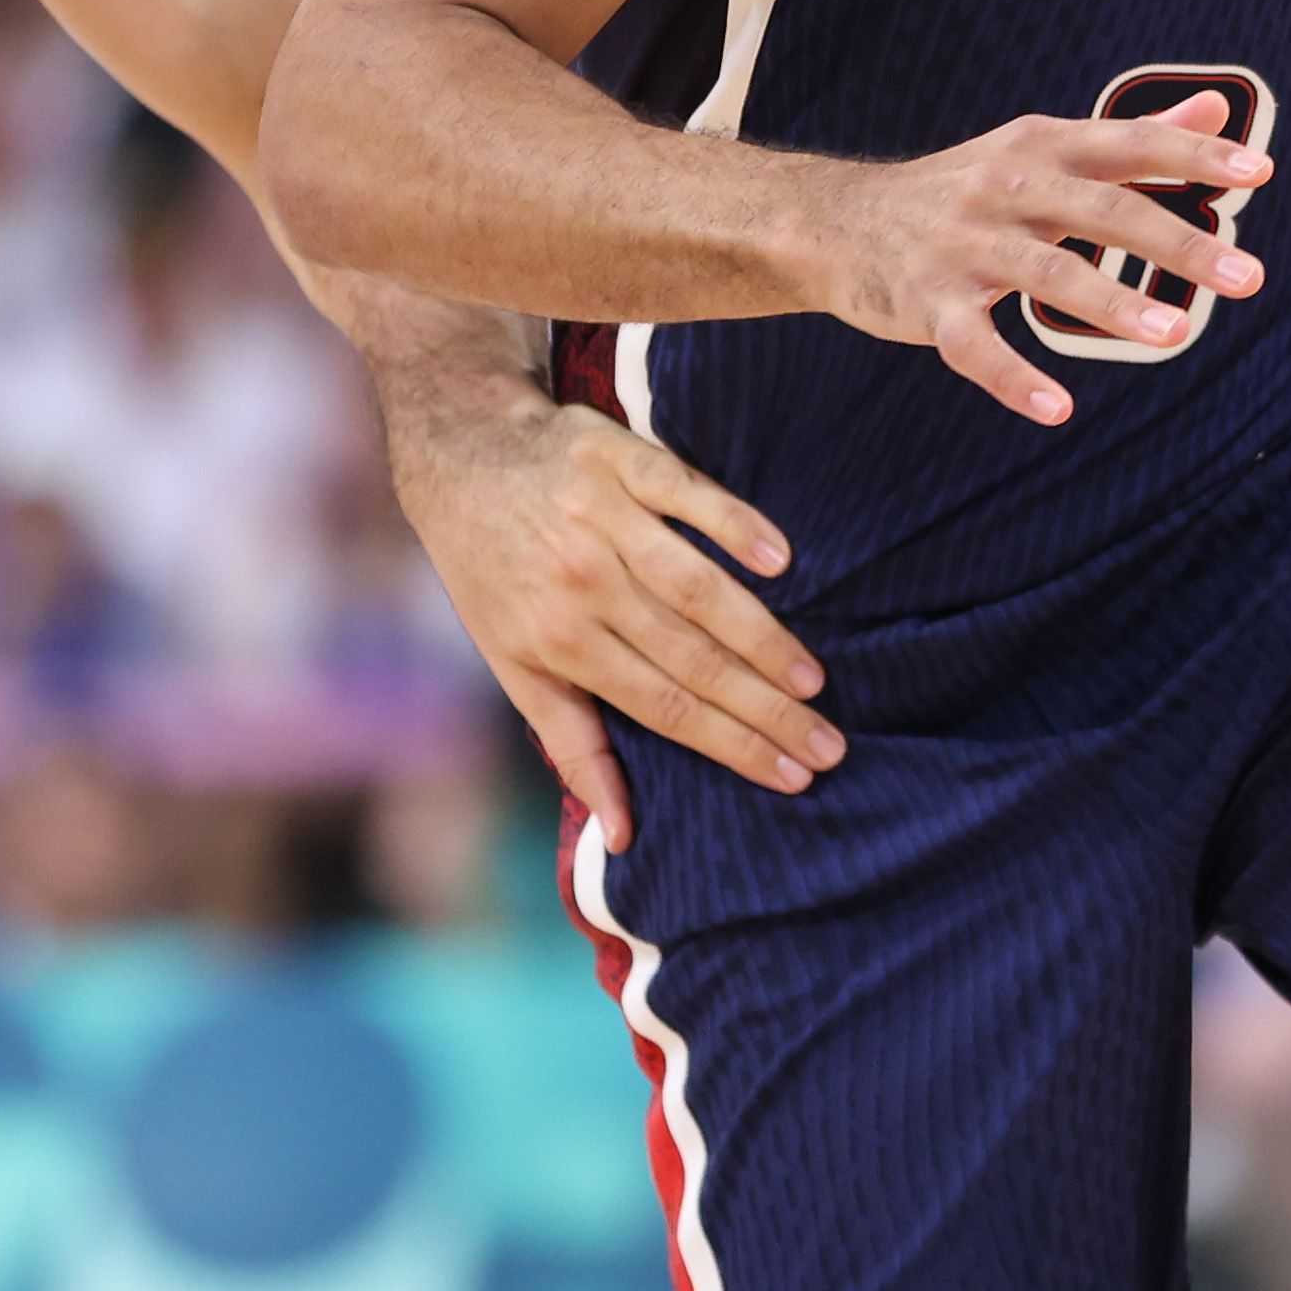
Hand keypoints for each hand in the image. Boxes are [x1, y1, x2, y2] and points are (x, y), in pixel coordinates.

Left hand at [389, 378, 839, 853]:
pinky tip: (781, 558)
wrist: (461, 455)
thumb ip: (573, 745)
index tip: (792, 776)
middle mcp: (583, 583)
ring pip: (697, 587)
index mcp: (560, 641)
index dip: (731, 746)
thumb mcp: (514, 664)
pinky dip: (735, 524)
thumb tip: (622, 834)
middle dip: (766, 709)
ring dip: (761, 635)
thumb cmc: (494, 573)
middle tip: (829, 744)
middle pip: (691, 657)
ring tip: (812, 678)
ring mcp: (602, 518)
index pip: (664, 707)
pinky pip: (688, 495)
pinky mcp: (619, 459)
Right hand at [797, 98, 1271, 423]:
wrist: (837, 221)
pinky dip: (1013, 377)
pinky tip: (1058, 407)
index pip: (1128, 143)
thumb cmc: (965, 188)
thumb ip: (1131, 137)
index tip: (1260, 173)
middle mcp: (1005, 185)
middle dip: (1178, 242)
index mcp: (1042, 147)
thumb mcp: (1041, 149)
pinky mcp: (928, 302)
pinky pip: (974, 344)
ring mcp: (964, 244)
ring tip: (1174, 335)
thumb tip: (1216, 114)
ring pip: (1045, 272)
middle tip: (1248, 276)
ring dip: (1111, 304)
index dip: (1192, 158)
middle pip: (1101, 209)